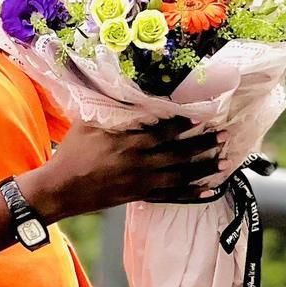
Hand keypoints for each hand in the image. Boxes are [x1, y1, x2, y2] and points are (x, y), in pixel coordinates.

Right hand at [20, 118, 225, 221]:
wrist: (61, 188)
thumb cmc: (72, 153)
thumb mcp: (87, 124)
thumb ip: (109, 110)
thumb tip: (121, 89)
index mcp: (129, 144)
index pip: (164, 132)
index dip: (184, 124)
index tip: (202, 118)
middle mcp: (140, 164)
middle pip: (179, 154)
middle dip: (203, 145)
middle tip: (224, 137)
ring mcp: (141, 183)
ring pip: (180, 176)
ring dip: (204, 168)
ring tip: (224, 162)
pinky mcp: (139, 196)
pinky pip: (171, 196)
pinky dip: (191, 194)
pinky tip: (207, 191)